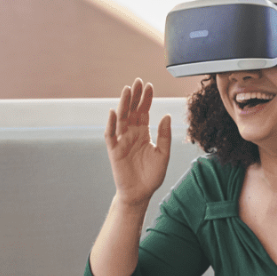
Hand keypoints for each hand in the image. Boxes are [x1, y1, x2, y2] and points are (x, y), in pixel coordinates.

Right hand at [105, 78, 171, 205]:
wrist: (140, 193)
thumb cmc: (151, 175)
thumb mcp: (163, 154)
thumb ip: (164, 135)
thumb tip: (166, 115)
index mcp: (143, 132)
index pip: (143, 111)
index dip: (146, 99)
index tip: (149, 85)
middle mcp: (131, 134)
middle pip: (131, 111)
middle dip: (134, 96)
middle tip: (137, 82)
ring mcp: (121, 141)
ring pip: (121, 118)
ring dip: (123, 104)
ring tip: (127, 90)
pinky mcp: (114, 150)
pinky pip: (110, 135)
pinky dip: (111, 123)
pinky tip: (114, 112)